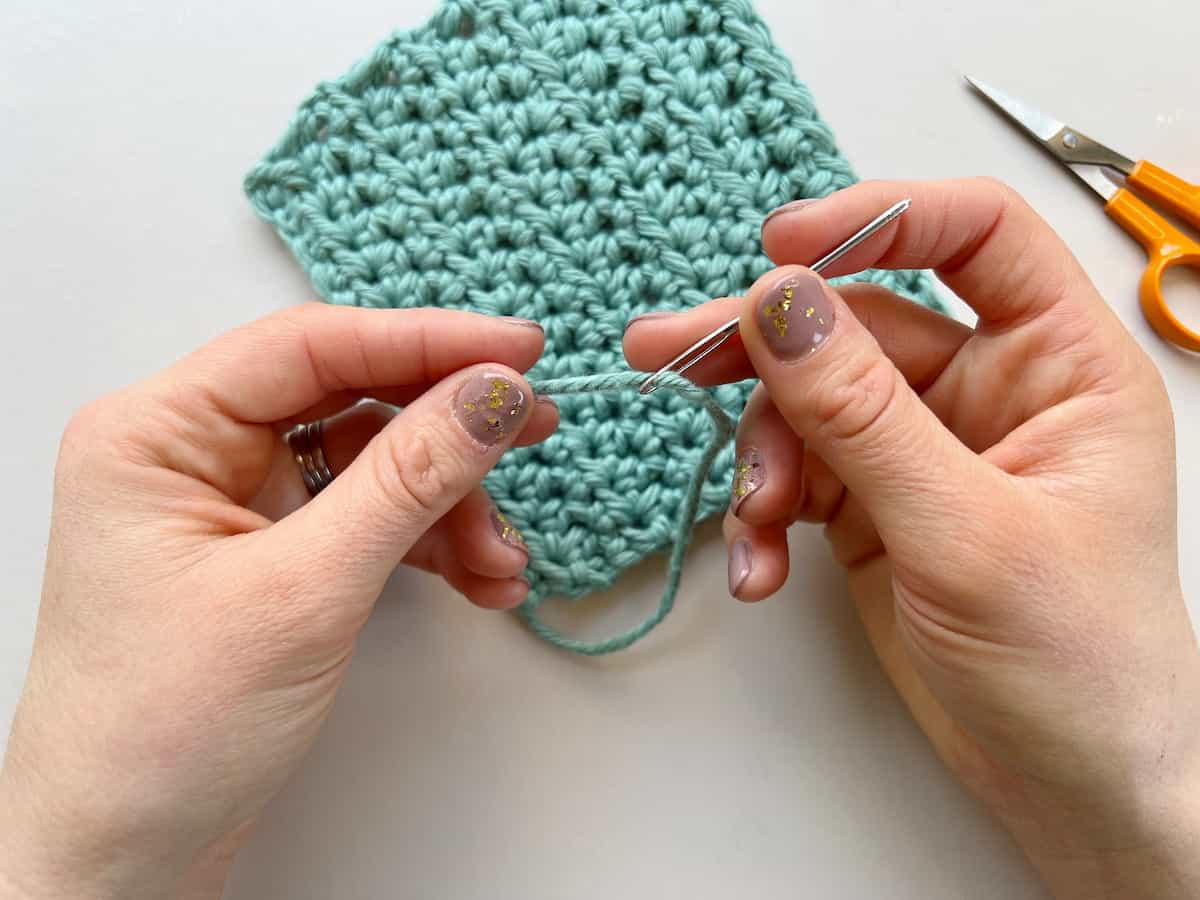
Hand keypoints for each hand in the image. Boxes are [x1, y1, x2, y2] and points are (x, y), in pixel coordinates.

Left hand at [0, 306, 555, 898]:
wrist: (124, 858)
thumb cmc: (166, 730)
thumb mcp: (305, 591)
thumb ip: (408, 481)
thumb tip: (491, 395)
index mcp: (156, 431)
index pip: (310, 347)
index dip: (425, 340)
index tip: (519, 349)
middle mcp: (188, 452)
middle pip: (346, 400)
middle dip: (444, 429)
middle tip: (534, 429)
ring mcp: (229, 504)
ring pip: (367, 464)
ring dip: (448, 505)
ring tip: (502, 559)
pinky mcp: (266, 554)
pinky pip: (363, 518)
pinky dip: (426, 544)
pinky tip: (477, 579)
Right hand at [625, 179, 1199, 897]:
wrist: (1070, 788)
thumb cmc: (1076, 663)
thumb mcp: (964, 532)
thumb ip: (862, 416)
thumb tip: (778, 305)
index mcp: (1058, 364)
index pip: (975, 236)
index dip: (878, 222)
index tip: (780, 247)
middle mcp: (986, 390)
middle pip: (857, 322)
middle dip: (761, 345)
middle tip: (664, 351)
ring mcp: (921, 447)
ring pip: (808, 403)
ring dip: (760, 457)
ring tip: (748, 522)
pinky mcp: (872, 504)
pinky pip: (794, 475)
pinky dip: (763, 515)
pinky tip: (758, 568)